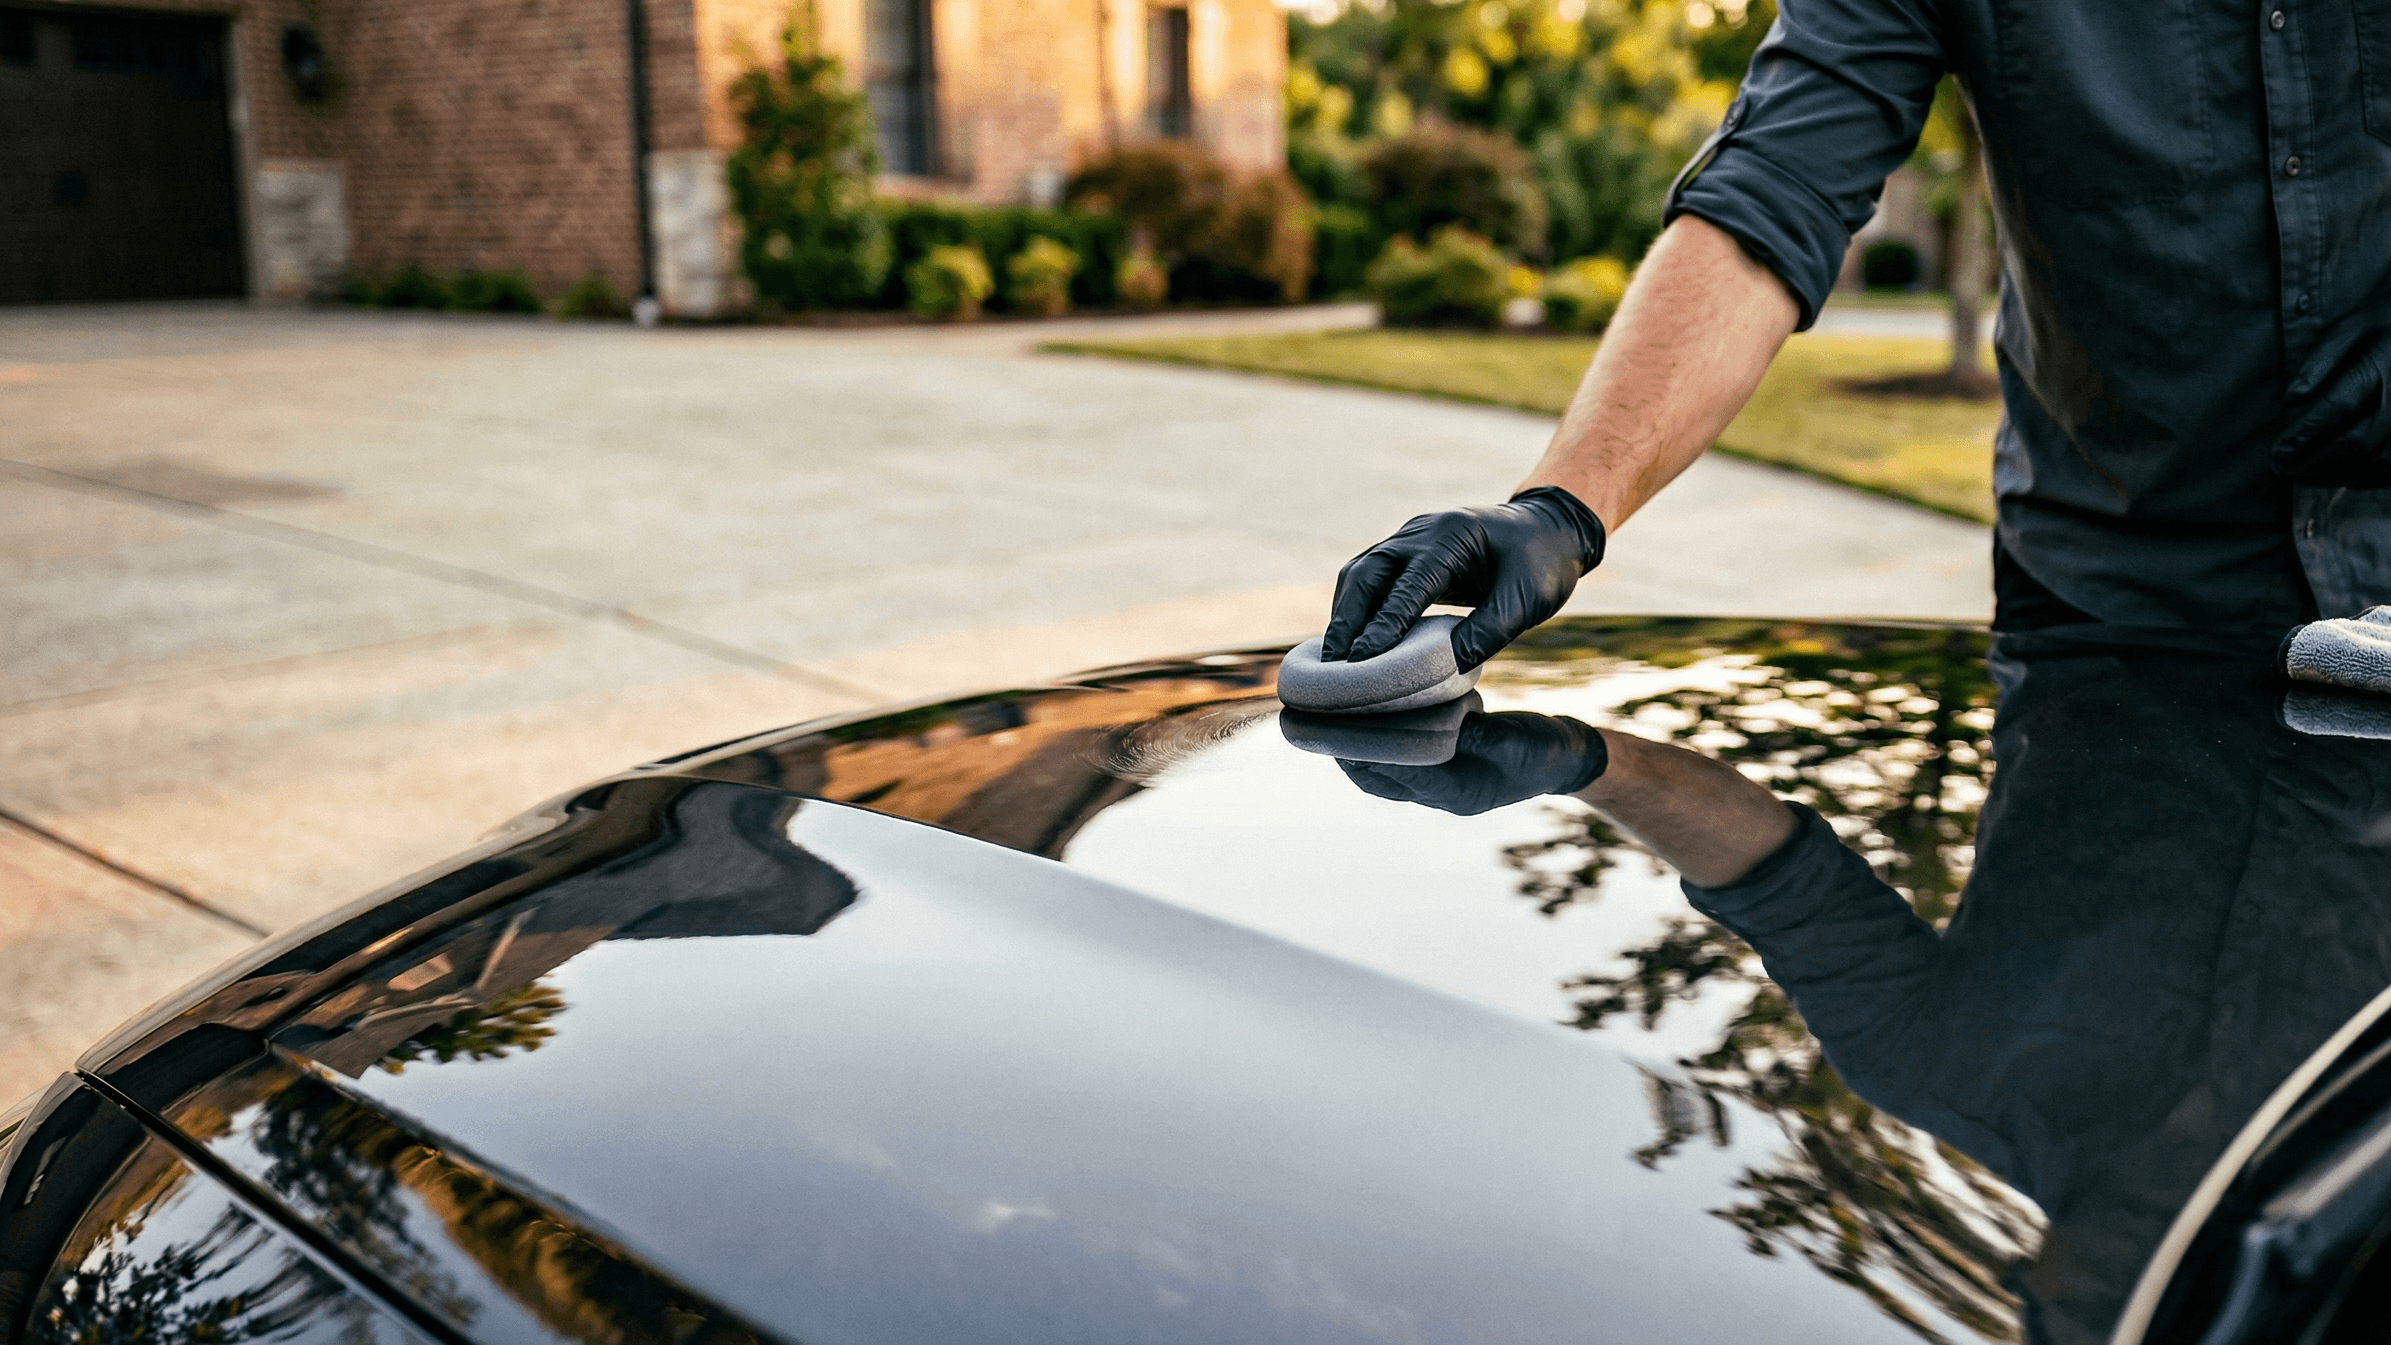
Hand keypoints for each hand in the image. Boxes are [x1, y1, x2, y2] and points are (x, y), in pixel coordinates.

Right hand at [1323, 486, 1606, 670]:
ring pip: (1361, 572)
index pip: (1409, 584)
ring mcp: (1410, 539)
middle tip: (1334, 661)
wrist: (1547, 528)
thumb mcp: (1526, 601)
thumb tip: (1446, 667)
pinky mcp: (1407, 553)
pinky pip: (1370, 577)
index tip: (1364, 659)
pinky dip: (1356, 606)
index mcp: (1452, 536)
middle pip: (1368, 571)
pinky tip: (1351, 637)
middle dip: (1347, 617)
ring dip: (1344, 612)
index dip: (1384, 623)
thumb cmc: (1541, 563)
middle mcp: (1422, 532)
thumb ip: (1487, 632)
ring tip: (1334, 655)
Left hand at [1336, 711, 1607, 815]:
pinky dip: (1373, 736)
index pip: (1400, 774)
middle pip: (1377, 778)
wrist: (1563, 757)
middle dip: (1343, 752)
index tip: (1334, 730)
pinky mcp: (1437, 766)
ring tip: (1321, 715)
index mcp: (1458, 794)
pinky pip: (1394, 755)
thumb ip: (1485, 735)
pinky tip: (1357, 709)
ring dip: (1351, 746)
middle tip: (1310, 723)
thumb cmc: (1546, 751)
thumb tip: (1452, 726)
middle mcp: (1440, 794)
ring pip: (1380, 770)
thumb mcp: (1520, 741)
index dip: (1366, 752)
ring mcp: (1437, 784)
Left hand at [2275, 330, 2390, 487]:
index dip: (2305, 433)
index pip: (2339, 405)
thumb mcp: (2353, 323)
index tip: (2277, 451)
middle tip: (2283, 469)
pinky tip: (2341, 475)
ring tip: (2305, 476)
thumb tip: (2292, 397)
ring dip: (2339, 474)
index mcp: (2385, 360)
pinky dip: (2368, 476)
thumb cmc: (2386, 321)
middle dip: (2316, 461)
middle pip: (2359, 440)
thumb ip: (2322, 358)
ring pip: (2382, 461)